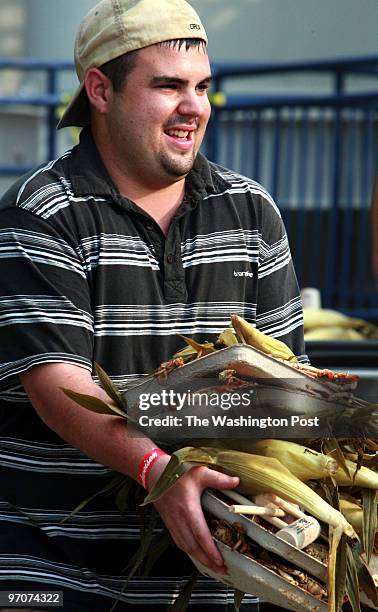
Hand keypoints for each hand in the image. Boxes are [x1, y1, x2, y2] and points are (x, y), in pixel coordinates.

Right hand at [148, 457, 238, 573]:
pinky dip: (188, 551)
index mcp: (188, 508)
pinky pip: (178, 541)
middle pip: (193, 547)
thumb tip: (237, 481)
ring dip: (198, 559)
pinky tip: (196, 554)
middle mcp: (179, 519)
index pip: (200, 535)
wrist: (154, 472)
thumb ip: (219, 479)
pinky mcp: (168, 522)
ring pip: (185, 547)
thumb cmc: (177, 471)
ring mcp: (172, 522)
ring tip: (212, 567)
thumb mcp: (200, 472)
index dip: (210, 550)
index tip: (221, 561)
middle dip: (207, 561)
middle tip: (221, 570)